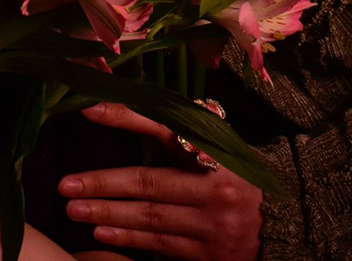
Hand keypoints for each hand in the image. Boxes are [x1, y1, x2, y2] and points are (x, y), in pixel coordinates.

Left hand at [58, 102, 262, 259]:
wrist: (285, 224)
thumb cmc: (238, 175)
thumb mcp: (218, 146)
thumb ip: (182, 132)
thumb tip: (128, 105)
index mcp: (216, 153)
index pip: (165, 129)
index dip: (127, 118)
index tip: (90, 110)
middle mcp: (215, 190)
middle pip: (150, 184)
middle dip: (105, 183)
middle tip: (67, 184)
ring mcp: (213, 227)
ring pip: (152, 219)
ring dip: (109, 212)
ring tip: (74, 207)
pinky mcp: (211, 256)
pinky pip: (163, 246)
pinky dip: (130, 239)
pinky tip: (102, 231)